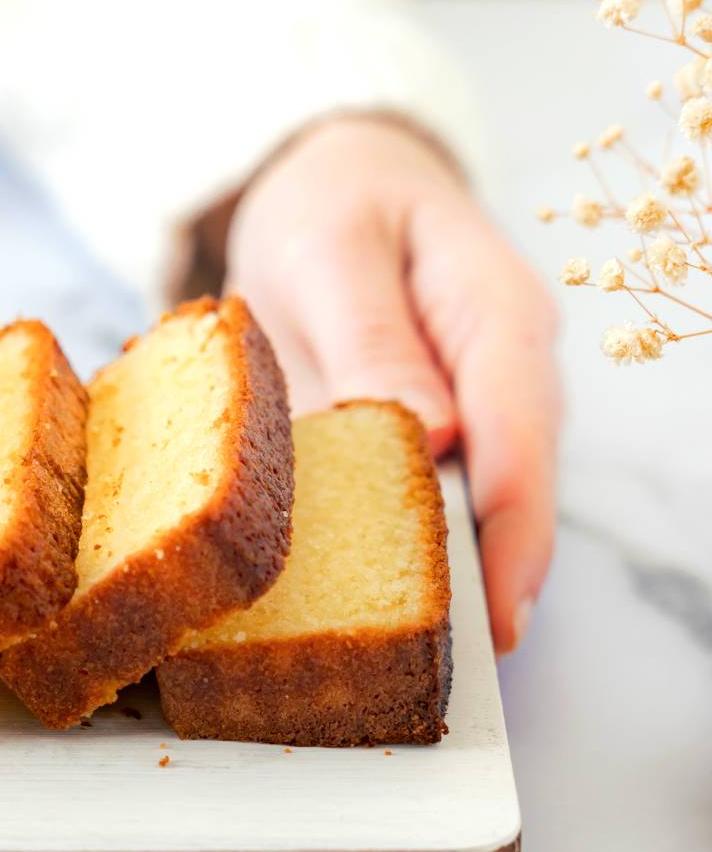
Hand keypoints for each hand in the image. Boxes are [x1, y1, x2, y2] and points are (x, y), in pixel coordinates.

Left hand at [225, 116, 559, 653]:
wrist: (333, 184)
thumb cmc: (332, 206)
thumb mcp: (329, 250)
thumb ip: (371, 333)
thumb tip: (427, 434)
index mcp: (495, 310)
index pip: (521, 434)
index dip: (514, 533)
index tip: (493, 615)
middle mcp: (507, 370)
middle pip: (516, 489)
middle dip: (490, 579)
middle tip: (444, 668)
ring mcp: (482, 406)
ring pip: (482, 509)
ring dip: (451, 579)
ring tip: (408, 657)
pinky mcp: (441, 434)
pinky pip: (438, 502)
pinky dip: (409, 551)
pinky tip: (372, 604)